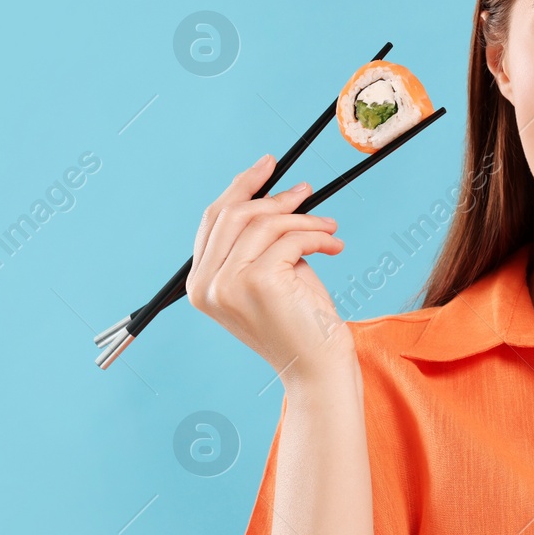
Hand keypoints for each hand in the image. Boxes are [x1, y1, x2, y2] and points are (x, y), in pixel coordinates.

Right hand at [185, 153, 354, 380]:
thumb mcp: (271, 274)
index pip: (213, 220)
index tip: (268, 165)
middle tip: (306, 191)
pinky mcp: (258, 282)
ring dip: (304, 218)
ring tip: (329, 227)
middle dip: (273, 196)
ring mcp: (227, 285)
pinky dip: (316, 236)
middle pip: (233, 214)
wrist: (316, 369)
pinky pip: (289, 239)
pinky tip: (334, 245)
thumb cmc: (298, 323)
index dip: (241, 187)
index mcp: (199, 284)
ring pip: (264, 223)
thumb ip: (260, 240)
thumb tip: (275, 192)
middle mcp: (205, 285)